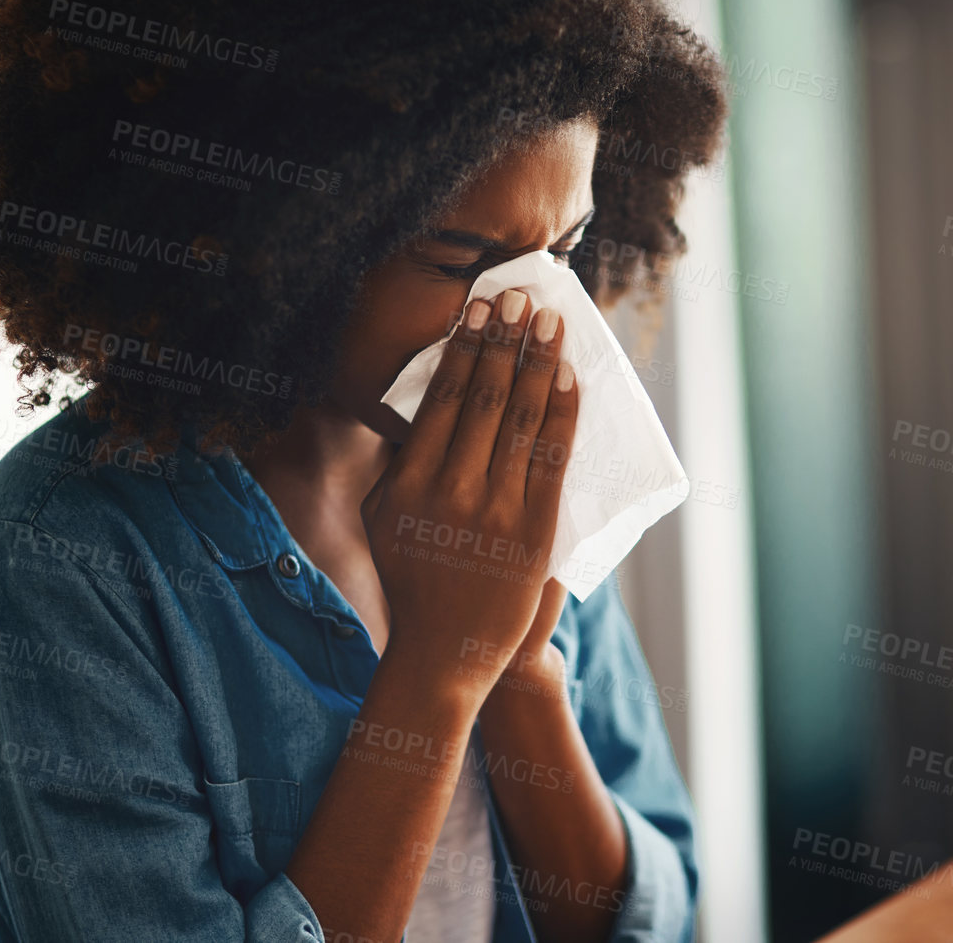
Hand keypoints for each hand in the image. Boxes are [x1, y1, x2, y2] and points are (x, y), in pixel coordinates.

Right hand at [360, 289, 579, 695]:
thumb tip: (427, 402)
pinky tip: (568, 377)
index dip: (465, 348)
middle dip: (505, 340)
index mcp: (406, 482)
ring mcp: (494, 510)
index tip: (480, 310)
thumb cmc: (412, 579)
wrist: (444, 654)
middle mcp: (449, 490)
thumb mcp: (383, 519)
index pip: (441, 399)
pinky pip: (553, 457)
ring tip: (549, 322)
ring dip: (539, 362)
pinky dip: (563, 411)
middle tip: (519, 298)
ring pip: (522, 419)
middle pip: (484, 397)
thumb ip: (401, 464)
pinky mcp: (534, 530)